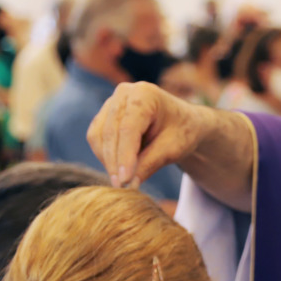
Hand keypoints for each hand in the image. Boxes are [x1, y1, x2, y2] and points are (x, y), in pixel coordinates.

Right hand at [86, 81, 212, 187]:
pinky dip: (105, 156)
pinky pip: (97, 138)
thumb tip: (128, 185)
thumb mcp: (173, 149)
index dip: (125, 156)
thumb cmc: (182, 132)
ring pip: (99, 136)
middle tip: (121, 187)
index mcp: (145, 94)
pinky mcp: (104, 115)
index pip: (128, 129)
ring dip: (108, 161)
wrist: (183, 122)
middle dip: (114, 162)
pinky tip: (119, 169)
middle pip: (111, 132)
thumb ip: (150, 164)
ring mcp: (112, 102)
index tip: (124, 181)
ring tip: (123, 180)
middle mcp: (124, 93)